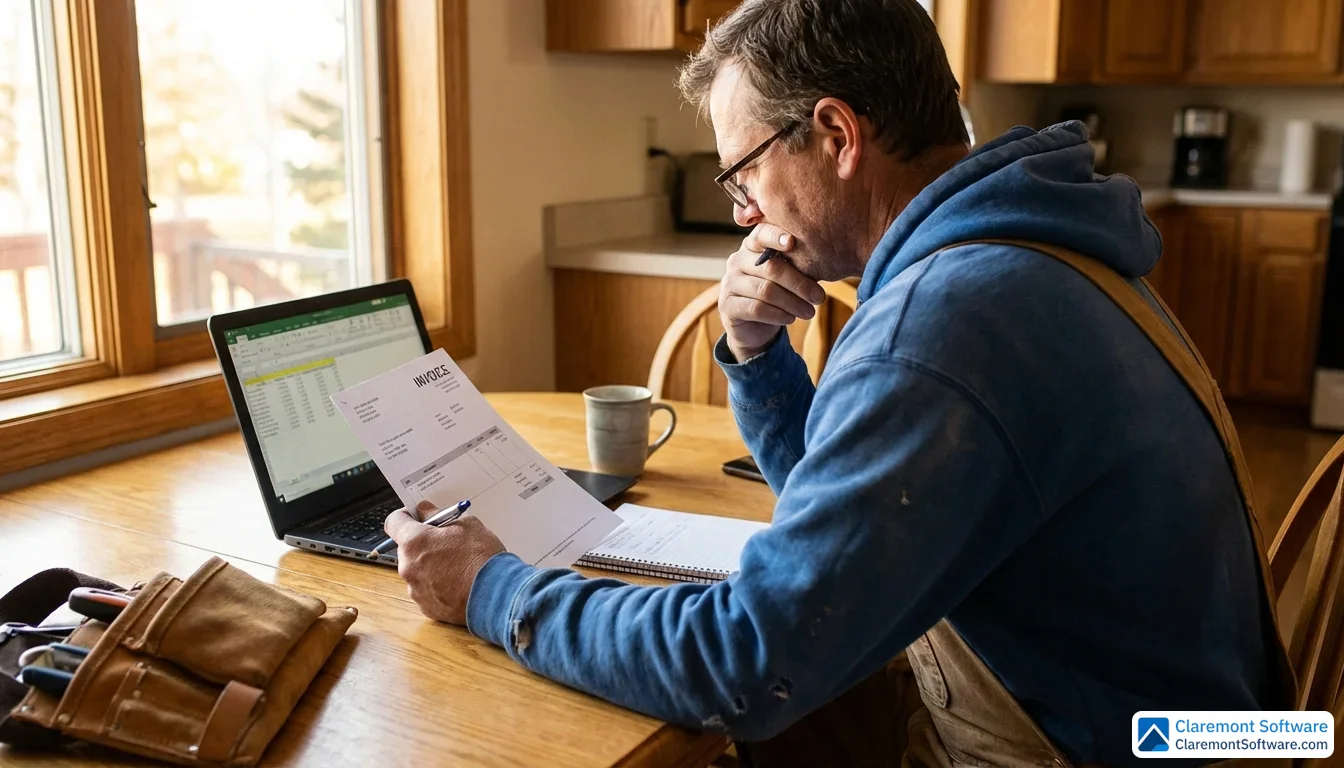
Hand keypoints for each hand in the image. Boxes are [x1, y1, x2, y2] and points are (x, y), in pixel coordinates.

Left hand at [384, 500, 504, 624]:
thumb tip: (426, 512)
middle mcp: (409, 568)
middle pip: (407, 548)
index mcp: (414, 542)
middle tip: (446, 541)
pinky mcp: (426, 607)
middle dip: (423, 543)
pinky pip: (426, 590)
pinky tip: (457, 582)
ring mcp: (416, 590)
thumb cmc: (482, 559)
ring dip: (430, 565)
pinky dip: (437, 585)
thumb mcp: (466, 524)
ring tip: (456, 565)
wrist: (497, 595)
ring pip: (416, 570)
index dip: (405, 515)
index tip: (417, 515)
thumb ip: (439, 516)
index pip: (394, 522)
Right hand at [720, 224, 824, 361]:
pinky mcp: (727, 305)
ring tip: (810, 312)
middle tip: (819, 297)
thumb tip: (825, 260)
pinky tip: (791, 319)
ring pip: (766, 290)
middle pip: (770, 267)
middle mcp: (737, 261)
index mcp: (752, 247)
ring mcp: (729, 283)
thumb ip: (797, 265)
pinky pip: (756, 309)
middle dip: (799, 283)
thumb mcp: (787, 277)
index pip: (761, 234)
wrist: (754, 326)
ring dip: (792, 303)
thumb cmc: (776, 294)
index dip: (775, 236)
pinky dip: (778, 315)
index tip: (792, 243)